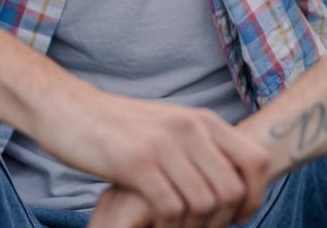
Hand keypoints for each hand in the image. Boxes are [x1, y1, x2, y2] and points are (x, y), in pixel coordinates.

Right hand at [34, 92, 269, 226]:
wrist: (70, 110)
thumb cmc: (121, 128)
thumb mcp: (170, 128)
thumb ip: (201, 148)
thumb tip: (235, 185)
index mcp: (201, 119)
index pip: (256, 160)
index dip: (253, 196)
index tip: (235, 215)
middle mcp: (188, 127)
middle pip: (232, 190)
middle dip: (221, 221)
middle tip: (199, 227)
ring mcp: (162, 143)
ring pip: (205, 204)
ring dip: (193, 227)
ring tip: (174, 225)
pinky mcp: (135, 162)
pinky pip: (171, 209)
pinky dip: (167, 226)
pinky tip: (152, 222)